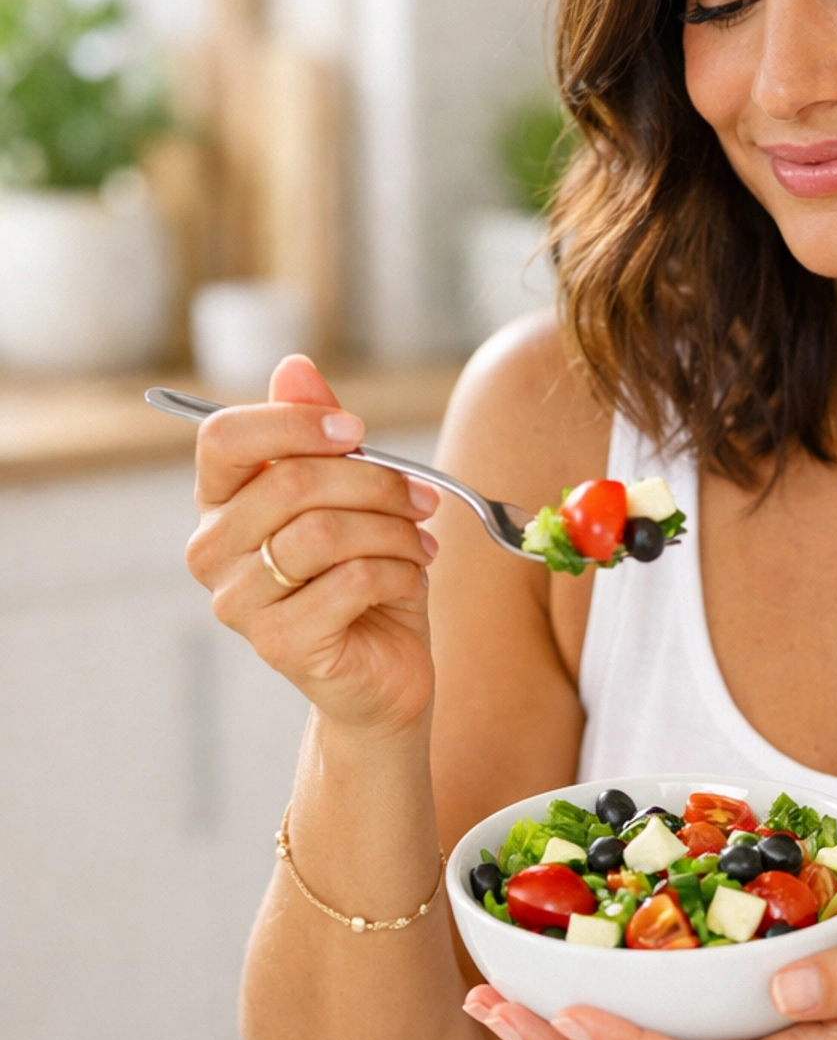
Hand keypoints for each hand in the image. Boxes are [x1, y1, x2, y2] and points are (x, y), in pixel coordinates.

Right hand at [186, 353, 439, 735]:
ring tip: (421, 544)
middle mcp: (212, 551)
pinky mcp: (278, 642)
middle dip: (375, 482)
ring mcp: (237, 601)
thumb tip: (295, 365)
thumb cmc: (365, 578)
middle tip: (422, 500)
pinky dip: (398, 573)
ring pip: (325, 532)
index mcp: (220, 503)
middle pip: (290, 481)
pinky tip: (410, 580)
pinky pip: (349, 581)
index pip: (224, 438)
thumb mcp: (351, 496)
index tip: (356, 431)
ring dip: (394, 531)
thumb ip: (318, 433)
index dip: (295, 422)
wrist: (383, 674)